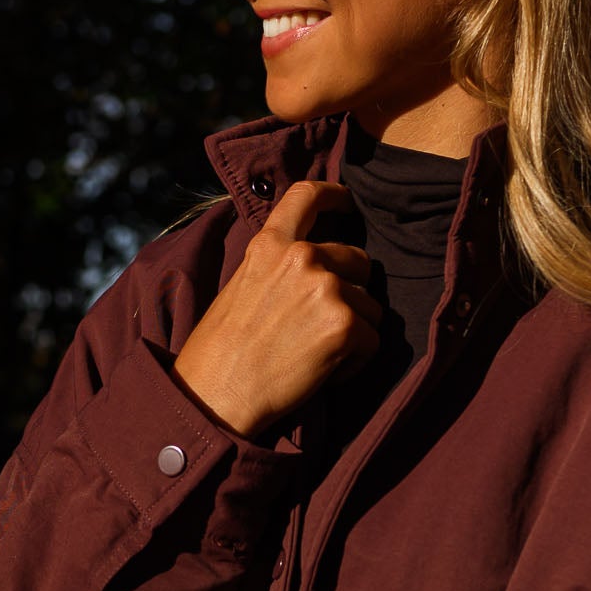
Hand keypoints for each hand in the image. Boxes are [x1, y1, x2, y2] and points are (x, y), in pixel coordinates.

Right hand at [171, 180, 382, 438]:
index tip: (348, 202)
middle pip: (357, 261)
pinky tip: (323, 371)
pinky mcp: (346, 324)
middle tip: (319, 326)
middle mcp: (302, 257)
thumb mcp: (241, 286)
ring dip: (354, 329)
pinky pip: (373, 340)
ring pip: (370, 305)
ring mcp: (327, 288)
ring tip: (316, 354)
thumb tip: (315, 266)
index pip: (307, 196)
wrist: (216, 394)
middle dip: (350, 291)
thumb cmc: (221, 351)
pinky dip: (356, 361)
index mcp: (270, 245)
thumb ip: (277, 266)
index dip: (334, 196)